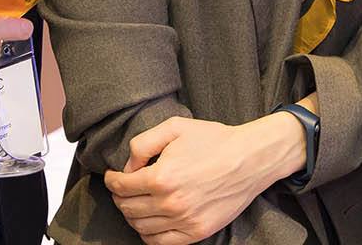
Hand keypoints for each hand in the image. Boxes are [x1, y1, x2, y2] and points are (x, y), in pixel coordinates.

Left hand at [103, 113, 305, 243]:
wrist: (250, 159)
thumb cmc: (214, 140)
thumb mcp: (175, 128)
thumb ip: (143, 144)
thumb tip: (129, 166)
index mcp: (162, 177)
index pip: (121, 186)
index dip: (112, 181)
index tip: (112, 177)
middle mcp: (170, 203)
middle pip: (128, 209)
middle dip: (120, 198)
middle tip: (122, 189)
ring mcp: (184, 221)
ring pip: (141, 227)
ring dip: (132, 216)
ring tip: (135, 204)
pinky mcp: (197, 232)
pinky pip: (161, 242)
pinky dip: (148, 235)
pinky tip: (150, 222)